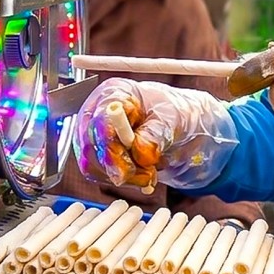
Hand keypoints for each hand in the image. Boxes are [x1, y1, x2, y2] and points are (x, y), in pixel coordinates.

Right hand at [73, 77, 237, 190]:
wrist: (182, 125)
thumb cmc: (175, 111)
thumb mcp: (172, 117)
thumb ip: (155, 134)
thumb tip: (139, 152)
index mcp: (114, 93)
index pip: (99, 120)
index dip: (110, 145)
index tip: (125, 167)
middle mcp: (98, 112)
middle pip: (90, 144)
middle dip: (117, 166)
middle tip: (144, 176)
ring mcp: (95, 135)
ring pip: (93, 164)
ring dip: (122, 176)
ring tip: (150, 175)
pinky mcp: (99, 154)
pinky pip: (101, 174)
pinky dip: (123, 181)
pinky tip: (143, 177)